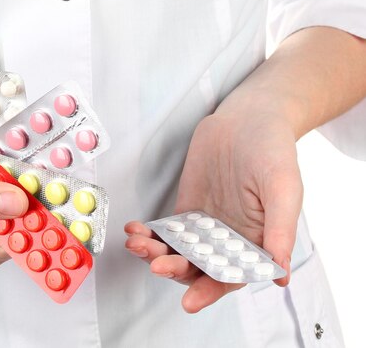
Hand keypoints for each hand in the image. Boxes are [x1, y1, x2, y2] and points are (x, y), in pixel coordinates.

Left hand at [125, 108, 301, 311]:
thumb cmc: (273, 151)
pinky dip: (149, 235)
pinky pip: (166, 230)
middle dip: (175, 270)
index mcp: (255, 243)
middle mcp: (228, 240)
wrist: (248, 119)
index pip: (231, 277)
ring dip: (156, 254)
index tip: (190, 301)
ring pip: (178, 252)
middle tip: (156, 264)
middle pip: (198, 268)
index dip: (210, 291)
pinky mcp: (186, 209)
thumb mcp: (283, 188)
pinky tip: (135, 231)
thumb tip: (280, 275)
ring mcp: (205, 226)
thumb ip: (280, 231)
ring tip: (138, 245)